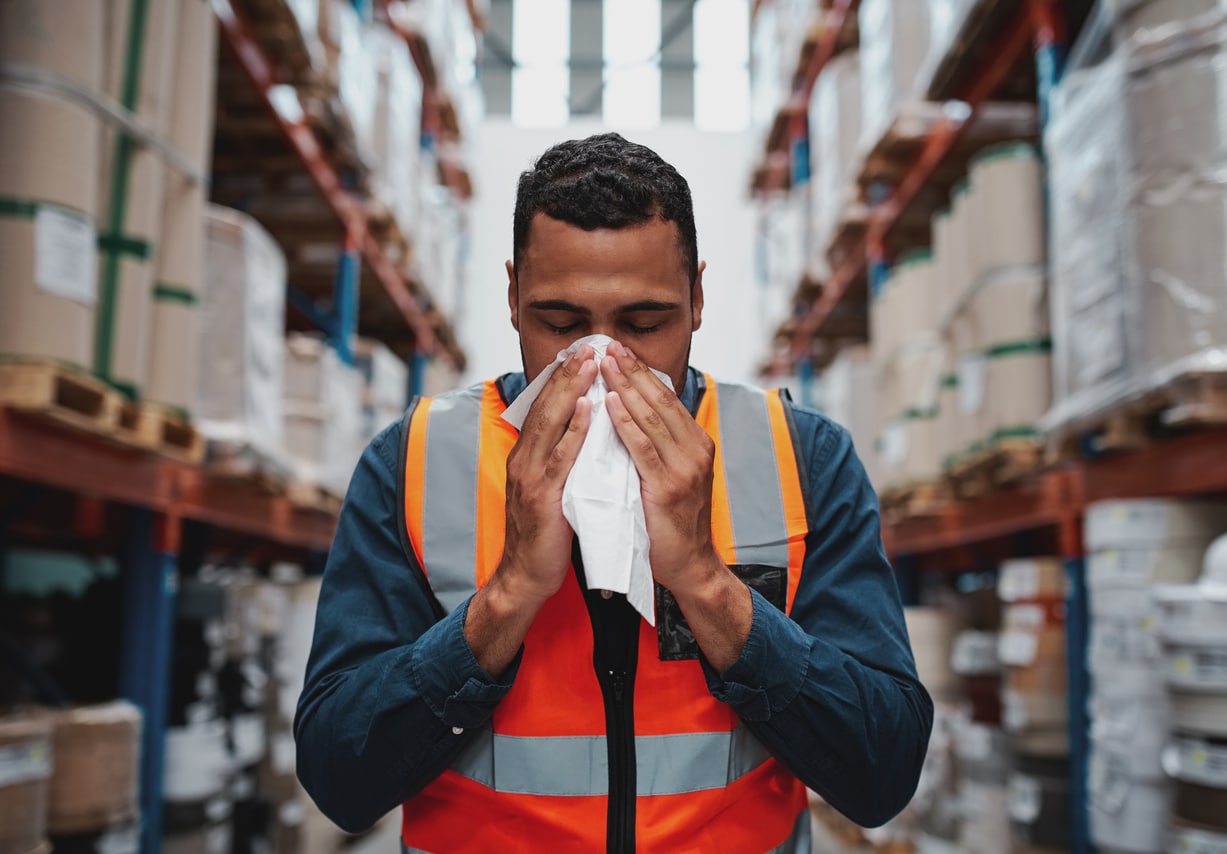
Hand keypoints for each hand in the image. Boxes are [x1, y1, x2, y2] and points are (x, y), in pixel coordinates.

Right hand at [499, 345, 596, 603]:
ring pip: (551, 424)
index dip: (561, 379)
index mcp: (526, 456)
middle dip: (567, 374)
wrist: (525, 576)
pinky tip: (589, 409)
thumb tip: (582, 431)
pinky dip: (575, 430)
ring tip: (590, 364)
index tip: (579, 352)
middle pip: (545, 407)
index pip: (543, 408)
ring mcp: (530, 477)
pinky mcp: (542, 497)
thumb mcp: (550, 488)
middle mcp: (523, 460)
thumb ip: (561, 460)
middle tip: (588, 346)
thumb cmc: (545, 534)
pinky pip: (561, 456)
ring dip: (572, 391)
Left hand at [599, 340, 723, 593]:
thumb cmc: (673, 522)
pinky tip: (610, 403)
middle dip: (632, 370)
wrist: (690, 566)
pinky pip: (643, 448)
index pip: (665, 398)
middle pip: (659, 400)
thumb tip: (631, 414)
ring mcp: (685, 468)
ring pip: (652, 417)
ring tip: (605, 363)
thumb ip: (657, 446)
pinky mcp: (669, 487)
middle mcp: (695, 449)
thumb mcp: (670, 475)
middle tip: (608, 345)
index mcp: (696, 443)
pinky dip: (626, 423)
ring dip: (626, 387)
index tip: (619, 349)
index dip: (641, 372)